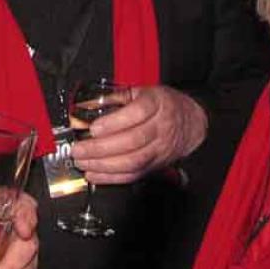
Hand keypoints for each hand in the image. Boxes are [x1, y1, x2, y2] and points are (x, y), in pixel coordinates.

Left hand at [71, 85, 207, 183]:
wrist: (190, 122)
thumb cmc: (162, 104)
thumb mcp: (140, 91)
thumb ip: (114, 97)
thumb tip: (86, 105)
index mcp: (157, 103)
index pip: (137, 113)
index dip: (114, 122)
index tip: (93, 128)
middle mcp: (160, 127)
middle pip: (132, 141)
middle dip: (101, 148)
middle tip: (79, 149)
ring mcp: (159, 149)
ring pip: (132, 161)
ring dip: (103, 165)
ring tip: (82, 162)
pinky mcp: (155, 165)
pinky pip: (133, 175)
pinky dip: (110, 178)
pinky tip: (94, 174)